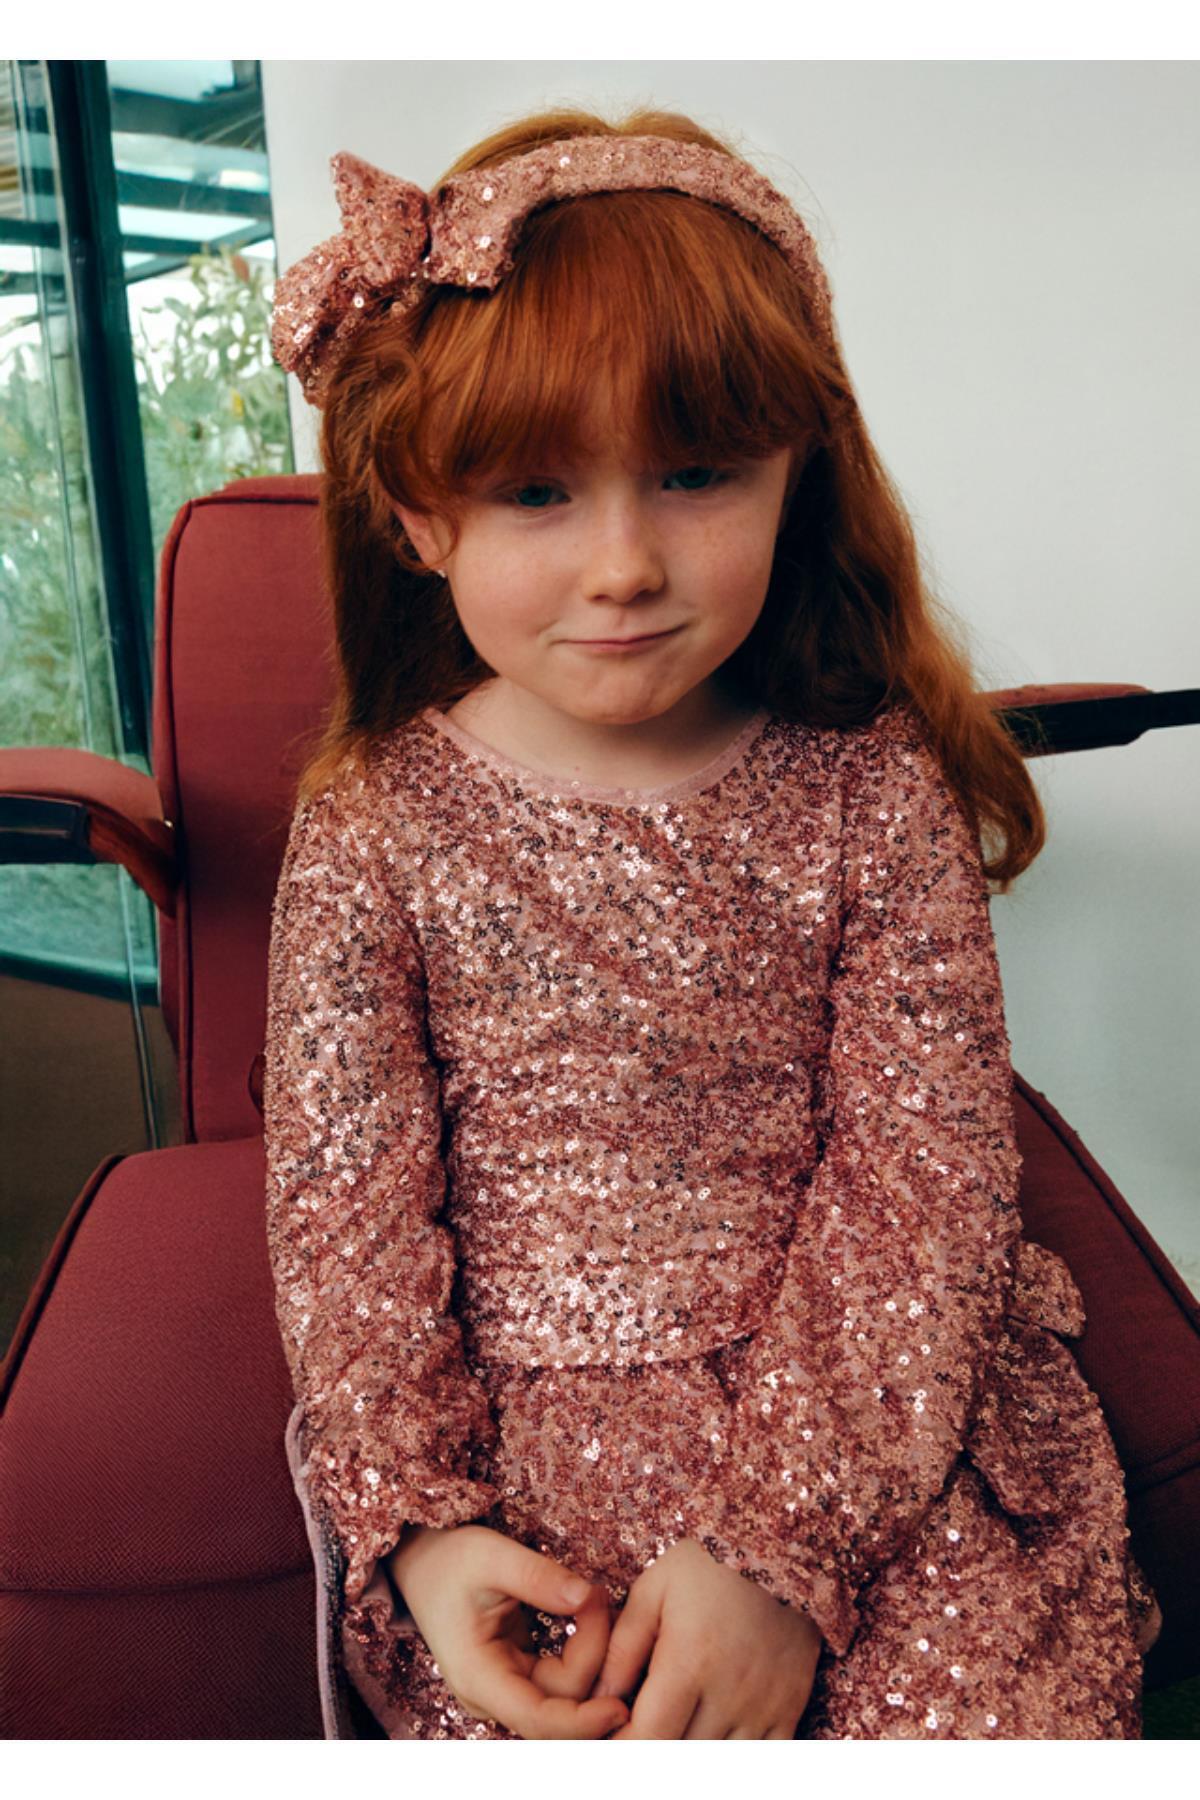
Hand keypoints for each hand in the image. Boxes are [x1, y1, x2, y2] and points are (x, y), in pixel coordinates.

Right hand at [387, 1523, 629, 1739]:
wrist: (424, 1560)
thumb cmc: (450, 1558)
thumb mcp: (492, 1555)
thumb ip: (538, 1577)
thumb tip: (586, 1597)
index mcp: (477, 1676)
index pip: (537, 1718)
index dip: (582, 1721)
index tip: (620, 1706)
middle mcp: (491, 1693)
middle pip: (560, 1701)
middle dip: (592, 1654)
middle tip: (596, 1594)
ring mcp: (505, 1687)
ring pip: (565, 1692)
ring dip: (590, 1651)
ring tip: (592, 1597)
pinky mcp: (519, 1674)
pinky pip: (561, 1676)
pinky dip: (582, 1649)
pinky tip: (589, 1615)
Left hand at [586, 1539, 823, 1738]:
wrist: (782, 1546)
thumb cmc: (709, 1563)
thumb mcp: (654, 1589)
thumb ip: (623, 1647)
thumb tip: (600, 1698)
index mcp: (690, 1661)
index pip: (648, 1737)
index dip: (623, 1747)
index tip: (612, 1733)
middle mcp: (729, 1692)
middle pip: (680, 1758)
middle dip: (653, 1750)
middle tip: (641, 1728)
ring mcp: (764, 1706)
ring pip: (719, 1765)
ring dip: (691, 1754)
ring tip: (675, 1728)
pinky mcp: (789, 1709)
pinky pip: (761, 1761)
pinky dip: (732, 1760)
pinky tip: (711, 1738)